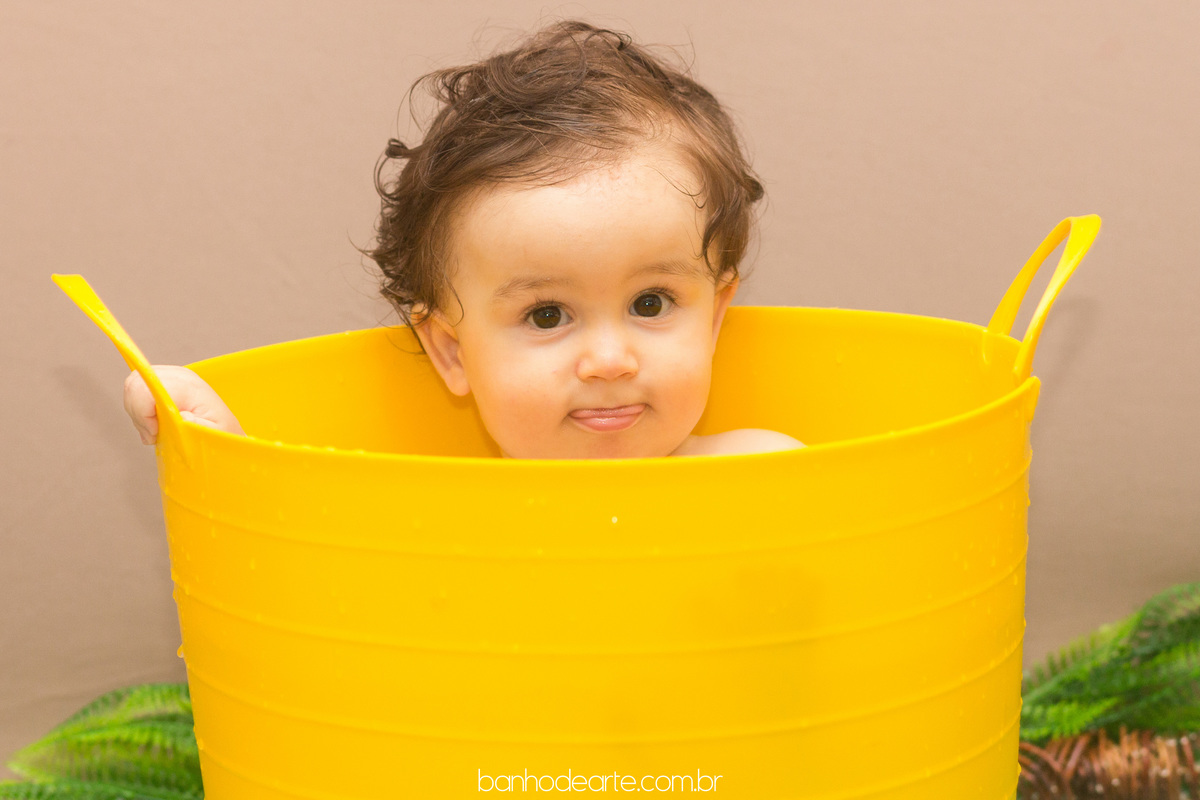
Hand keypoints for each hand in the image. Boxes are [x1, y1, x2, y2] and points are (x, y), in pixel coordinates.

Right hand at [123, 365, 244, 444]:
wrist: (224, 429)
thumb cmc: (219, 433)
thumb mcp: (213, 435)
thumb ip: (197, 426)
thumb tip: (182, 415)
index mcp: (188, 386)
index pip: (147, 388)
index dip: (142, 413)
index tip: (155, 433)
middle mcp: (178, 375)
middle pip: (135, 383)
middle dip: (137, 413)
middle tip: (154, 434)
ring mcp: (170, 375)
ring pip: (133, 386)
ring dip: (137, 412)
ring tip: (156, 430)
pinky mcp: (164, 380)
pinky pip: (137, 388)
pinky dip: (139, 408)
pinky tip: (155, 422)